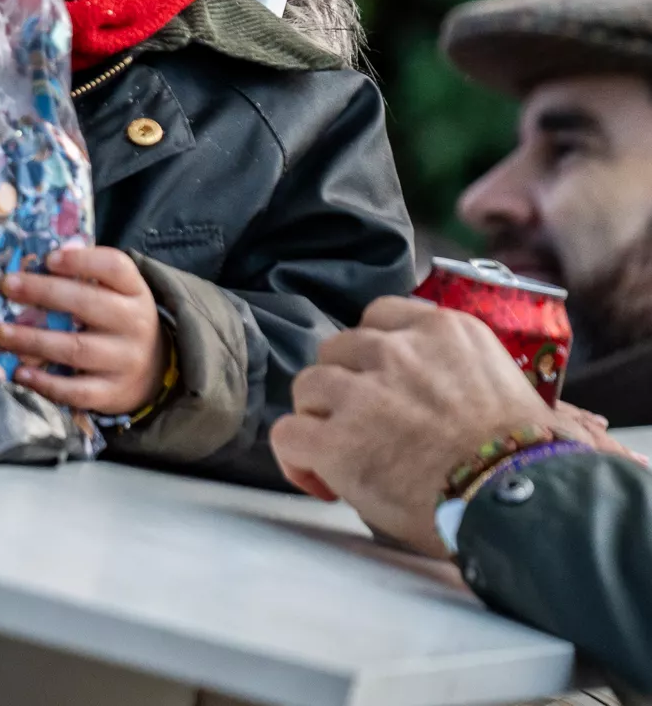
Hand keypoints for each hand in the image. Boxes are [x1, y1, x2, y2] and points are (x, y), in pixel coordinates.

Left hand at [0, 244, 165, 415]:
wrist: (153, 370)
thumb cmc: (116, 320)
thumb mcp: (115, 293)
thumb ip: (84, 275)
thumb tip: (37, 257)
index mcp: (134, 292)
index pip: (116, 267)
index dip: (82, 260)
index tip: (48, 258)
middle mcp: (135, 324)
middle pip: (88, 304)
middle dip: (43, 293)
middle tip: (7, 286)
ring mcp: (125, 361)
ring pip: (76, 348)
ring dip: (34, 340)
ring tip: (1, 333)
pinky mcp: (113, 393)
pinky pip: (77, 391)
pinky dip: (46, 383)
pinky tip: (20, 372)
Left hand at [268, 296, 571, 557]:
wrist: (525, 503)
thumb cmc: (532, 461)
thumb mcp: (512, 387)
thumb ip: (469, 372)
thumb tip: (471, 398)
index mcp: (445, 331)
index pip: (381, 316)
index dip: (372, 353)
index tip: (381, 381)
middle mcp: (398, 350)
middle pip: (338, 350)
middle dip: (345, 385)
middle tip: (364, 424)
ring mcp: (363, 392)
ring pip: (307, 385)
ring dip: (319, 417)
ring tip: (344, 452)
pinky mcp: (337, 439)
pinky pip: (288, 434)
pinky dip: (295, 457)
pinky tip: (319, 479)